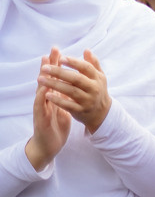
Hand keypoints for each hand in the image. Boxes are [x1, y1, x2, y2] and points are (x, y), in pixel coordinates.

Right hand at [27, 49, 71, 171]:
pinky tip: (43, 89)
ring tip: (45, 65)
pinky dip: (41, 97)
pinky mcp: (40, 118)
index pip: (55, 78)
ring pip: (41, 90)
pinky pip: (40, 106)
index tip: (59, 51)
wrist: (49, 144)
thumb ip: (66, 95)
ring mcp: (42, 108)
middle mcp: (46, 100)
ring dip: (43, 78)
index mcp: (53, 97)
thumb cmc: (55, 126)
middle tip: (50, 51)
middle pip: (47, 80)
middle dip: (49, 66)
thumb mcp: (64, 108)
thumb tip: (72, 84)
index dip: (57, 65)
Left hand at [36, 47, 111, 133]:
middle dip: (59, 73)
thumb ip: (93, 63)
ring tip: (40, 79)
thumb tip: (86, 50)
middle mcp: (94, 88)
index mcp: (97, 78)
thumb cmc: (97, 90)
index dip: (74, 62)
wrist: (101, 112)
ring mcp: (87, 100)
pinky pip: (68, 105)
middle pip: (76, 79)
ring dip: (55, 85)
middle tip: (44, 68)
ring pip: (70, 91)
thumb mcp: (98, 77)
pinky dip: (58, 100)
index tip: (60, 58)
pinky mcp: (81, 110)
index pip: (86, 68)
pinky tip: (47, 95)